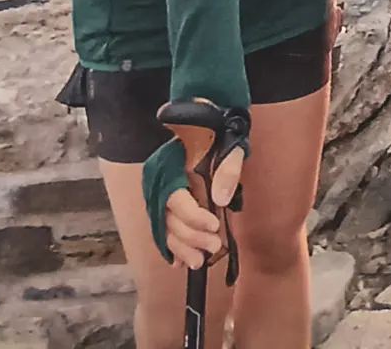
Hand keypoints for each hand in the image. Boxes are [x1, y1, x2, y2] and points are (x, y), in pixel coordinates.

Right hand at [162, 145, 244, 267]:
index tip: (214, 226)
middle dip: (191, 237)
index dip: (193, 216)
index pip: (176, 198)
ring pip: (165, 229)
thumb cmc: (219, 137)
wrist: (208, 127)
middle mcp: (161, 184)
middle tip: (215, 246)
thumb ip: (227, 170)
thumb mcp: (229, 147)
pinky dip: (172, 248)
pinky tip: (181, 263)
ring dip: (181, 248)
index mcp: (171, 167)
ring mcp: (162, 198)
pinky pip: (165, 231)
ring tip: (200, 262)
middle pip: (169, 218)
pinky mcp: (169, 208)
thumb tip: (221, 199)